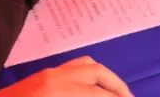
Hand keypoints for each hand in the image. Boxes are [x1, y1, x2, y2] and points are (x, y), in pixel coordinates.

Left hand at [0, 56, 131, 96]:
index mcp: (58, 91)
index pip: (99, 94)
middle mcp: (56, 76)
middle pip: (98, 75)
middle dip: (118, 88)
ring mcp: (48, 72)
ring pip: (87, 65)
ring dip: (106, 78)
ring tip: (116, 94)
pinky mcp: (41, 75)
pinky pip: (74, 66)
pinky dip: (90, 73)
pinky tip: (93, 89)